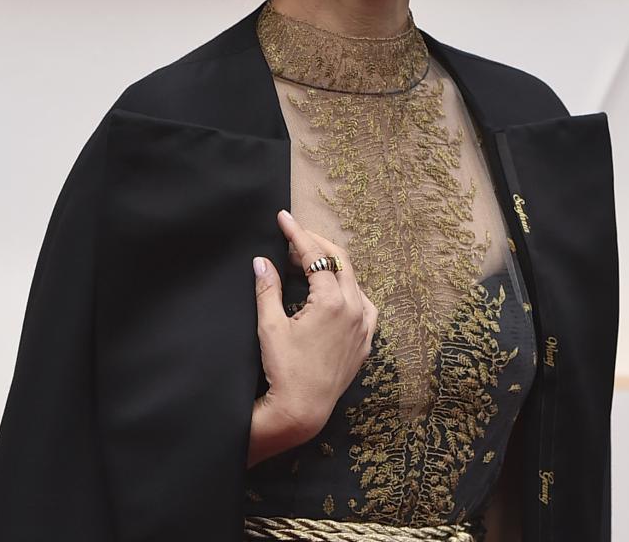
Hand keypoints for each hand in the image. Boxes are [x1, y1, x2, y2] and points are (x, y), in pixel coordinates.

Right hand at [247, 209, 377, 464]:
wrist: (303, 410)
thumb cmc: (284, 370)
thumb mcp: (270, 326)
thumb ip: (268, 289)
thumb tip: (261, 261)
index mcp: (333, 301)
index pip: (315, 256)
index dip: (297, 234)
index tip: (283, 219)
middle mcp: (356, 308)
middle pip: (339, 261)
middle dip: (316, 245)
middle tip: (294, 236)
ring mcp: (365, 325)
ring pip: (352, 281)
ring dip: (332, 267)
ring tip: (307, 262)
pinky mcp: (366, 340)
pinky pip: (363, 305)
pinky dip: (347, 291)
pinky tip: (332, 292)